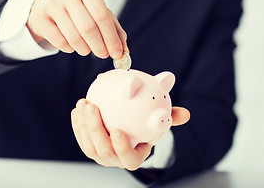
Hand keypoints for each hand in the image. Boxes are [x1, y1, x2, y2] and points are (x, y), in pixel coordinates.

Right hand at [26, 0, 127, 58]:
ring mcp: (51, 3)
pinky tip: (72, 45)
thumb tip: (124, 51)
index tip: (117, 53)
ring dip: (84, 49)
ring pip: (74, 37)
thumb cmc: (79, 10)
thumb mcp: (98, 12)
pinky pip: (60, 42)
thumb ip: (114, 30)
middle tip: (103, 55)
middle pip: (88, 27)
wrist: (47, 6)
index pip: (102, 16)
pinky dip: (70, 49)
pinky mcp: (40, 18)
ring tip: (87, 49)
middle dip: (99, 46)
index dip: (111, 38)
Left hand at [71, 99, 189, 170]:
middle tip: (92, 106)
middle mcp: (116, 160)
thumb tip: (185, 114)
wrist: (130, 131)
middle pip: (103, 149)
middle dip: (95, 128)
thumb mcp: (158, 122)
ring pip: (89, 144)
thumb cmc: (145, 127)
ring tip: (83, 103)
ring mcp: (101, 156)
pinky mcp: (90, 148)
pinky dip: (78, 124)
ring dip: (84, 124)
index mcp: (134, 158)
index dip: (122, 147)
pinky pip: (81, 138)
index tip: (117, 130)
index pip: (128, 157)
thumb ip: (169, 117)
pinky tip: (77, 108)